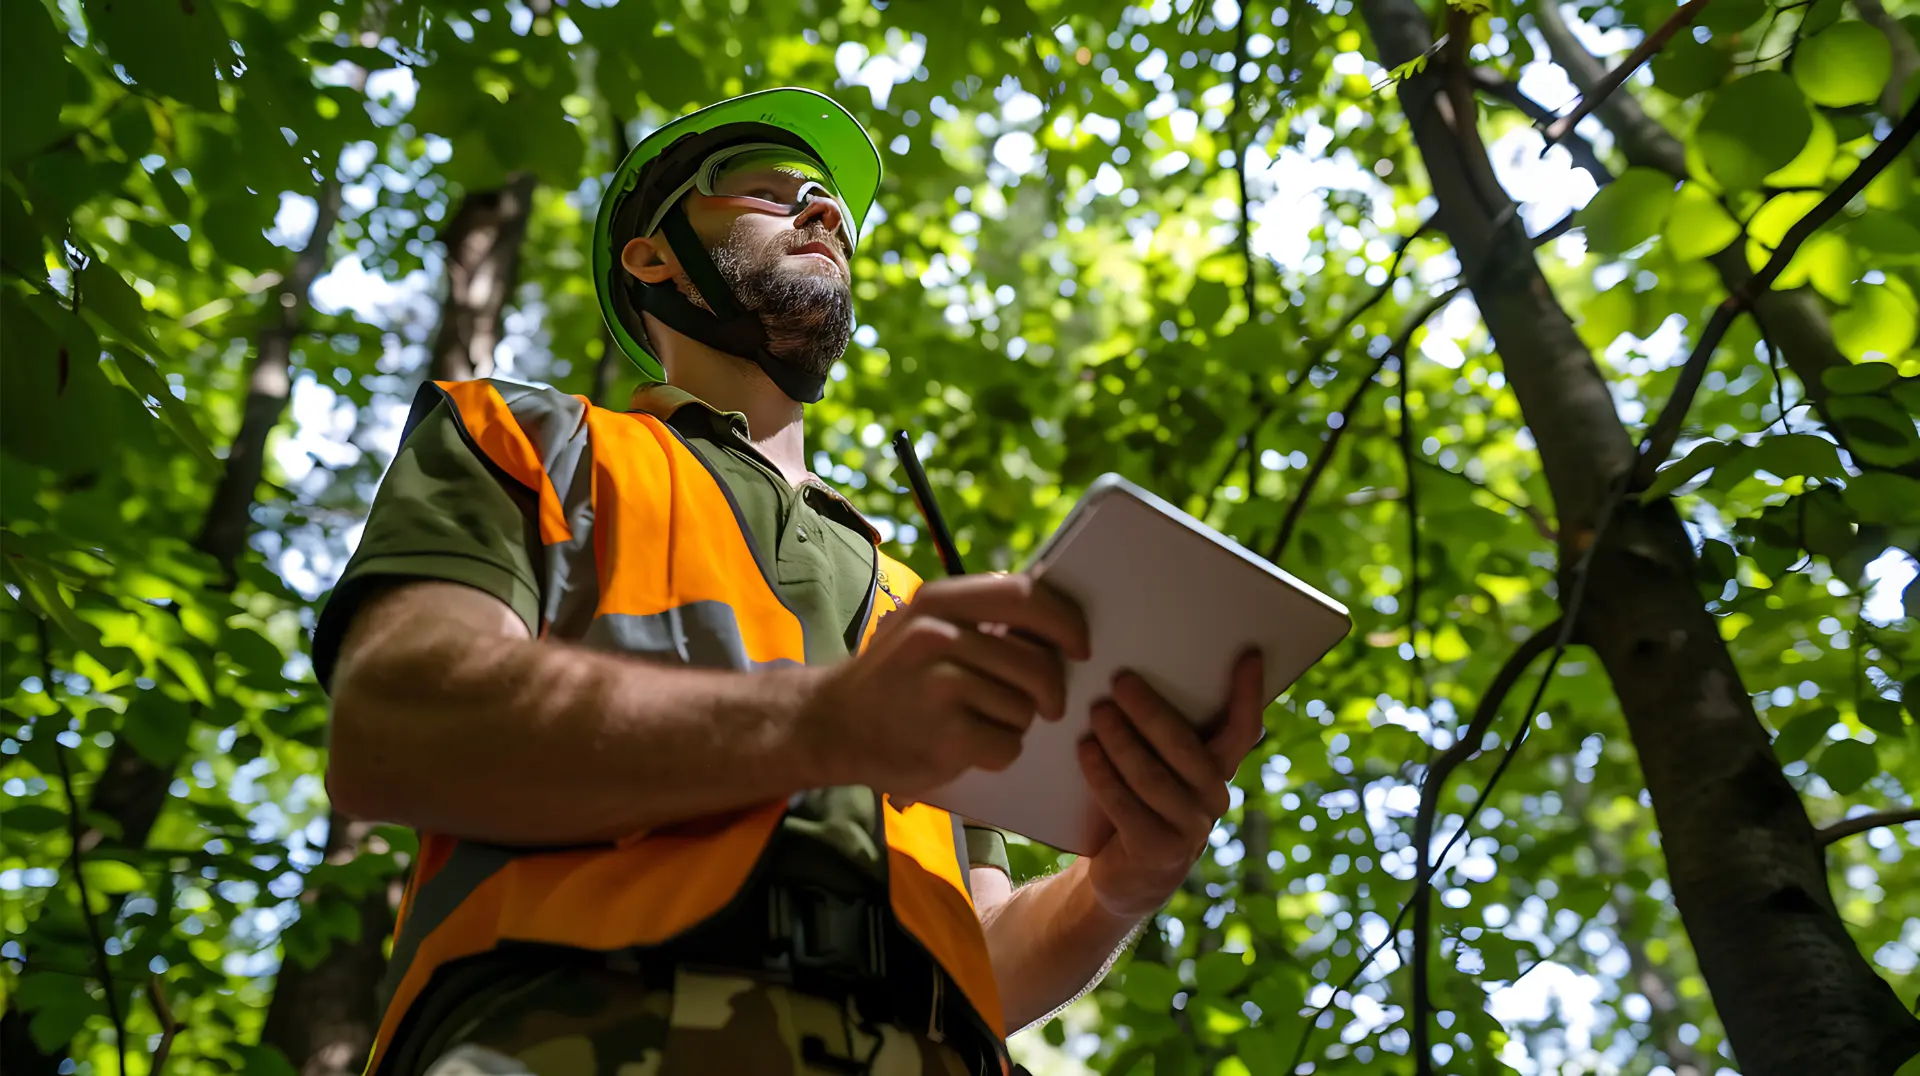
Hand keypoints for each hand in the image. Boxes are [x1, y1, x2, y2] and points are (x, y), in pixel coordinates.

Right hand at [797, 572, 1088, 796]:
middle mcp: (938, 635)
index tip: (1081, 646)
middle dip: (1050, 689)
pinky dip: (998, 752)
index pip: (1027, 595)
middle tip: (1046, 704)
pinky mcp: (945, 735)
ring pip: (1026, 706)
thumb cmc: (893, 677)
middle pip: (1037, 661)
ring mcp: (940, 686)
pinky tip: (968, 746)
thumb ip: (980, 618)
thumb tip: (1057, 622)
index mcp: (940, 600)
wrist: (829, 725)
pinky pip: (1008, 745)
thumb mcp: (925, 626)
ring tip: (981, 720)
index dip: (1066, 621)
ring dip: (1016, 722)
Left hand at [1078, 651, 1265, 919]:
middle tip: (1120, 680)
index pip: (1243, 729)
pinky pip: (1126, 807)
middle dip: (1152, 711)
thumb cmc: (1139, 799)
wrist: (1127, 875)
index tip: (1250, 653)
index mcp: (1219, 769)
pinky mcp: (1157, 851)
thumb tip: (1130, 672)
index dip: (1248, 694)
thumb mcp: (1158, 765)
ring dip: (1122, 741)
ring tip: (1098, 712)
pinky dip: (1103, 776)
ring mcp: (1189, 829)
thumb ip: (1160, 731)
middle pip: (1186, 749)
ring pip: (1153, 778)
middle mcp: (1213, 798)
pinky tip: (1086, 751)